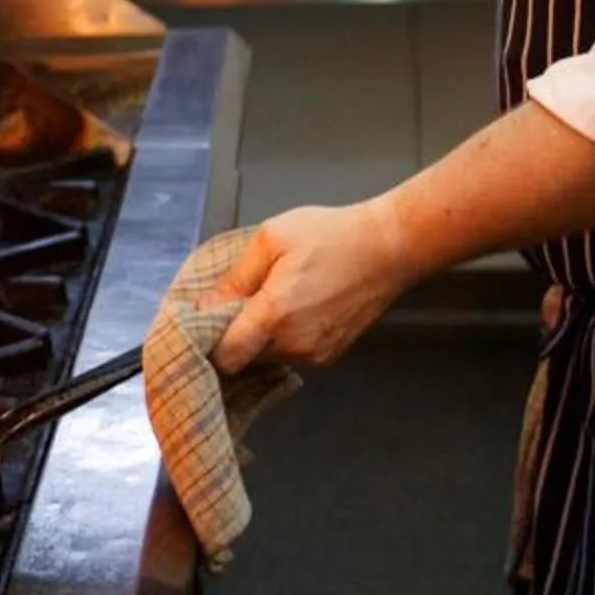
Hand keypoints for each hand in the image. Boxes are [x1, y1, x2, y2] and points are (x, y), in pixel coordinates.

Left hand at [207, 199, 421, 372]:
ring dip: (259, 337)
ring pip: (267, 358)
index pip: (226, 357)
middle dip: (234, 335)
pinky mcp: (329, 356)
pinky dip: (283, 339)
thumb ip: (235, 278)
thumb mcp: (272, 239)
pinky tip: (295, 309)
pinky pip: (291, 356)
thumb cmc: (333, 236)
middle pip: (244, 359)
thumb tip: (206, 307)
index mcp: (275, 314)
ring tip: (273, 299)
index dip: (209, 342)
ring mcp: (315, 354)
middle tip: (239, 302)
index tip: (205, 322)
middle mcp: (295, 344)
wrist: (389, 247)